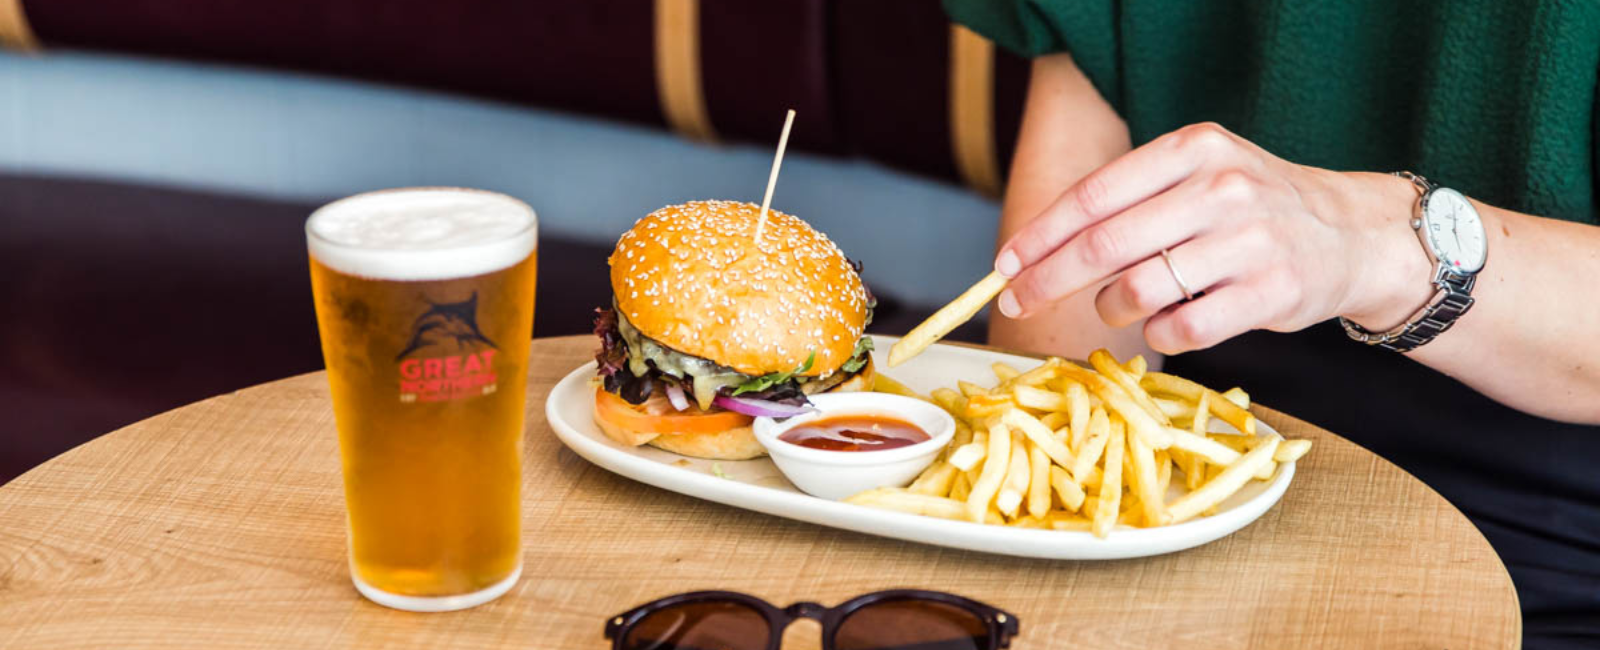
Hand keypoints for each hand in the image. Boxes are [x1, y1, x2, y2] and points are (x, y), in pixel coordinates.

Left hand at [993, 122, 1431, 353]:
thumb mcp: (1197, 176)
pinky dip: (1158, 334)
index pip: (1094, 196)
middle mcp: (1221, 189)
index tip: (1005, 265)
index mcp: (1193, 149)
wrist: (1354, 235)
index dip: (1040, 236)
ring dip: (1110, 308)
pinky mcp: (1270, 294)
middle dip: (1047, 278)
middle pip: (1104, 245)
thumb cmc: (1252, 209)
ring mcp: (1249, 242)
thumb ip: (1130, 201)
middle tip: (1017, 301)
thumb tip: (1036, 249)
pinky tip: (1164, 324)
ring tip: (1120, 305)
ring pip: (1137, 290)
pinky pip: (1181, 329)